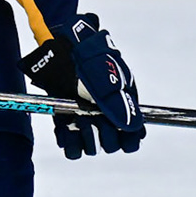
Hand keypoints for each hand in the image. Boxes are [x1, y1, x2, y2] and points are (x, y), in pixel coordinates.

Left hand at [20, 13, 144, 158]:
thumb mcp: (106, 75)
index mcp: (124, 106)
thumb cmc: (89, 55)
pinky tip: (65, 125)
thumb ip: (117, 100)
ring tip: (77, 118)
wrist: (63, 47)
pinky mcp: (68, 123)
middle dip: (103, 134)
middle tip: (92, 116)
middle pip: (112, 145)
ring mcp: (87, 121)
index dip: (127, 139)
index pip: (133, 139)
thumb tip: (132, 126)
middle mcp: (107, 117)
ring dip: (85, 138)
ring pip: (92, 148)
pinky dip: (68, 141)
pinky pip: (71, 148)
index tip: (116, 129)